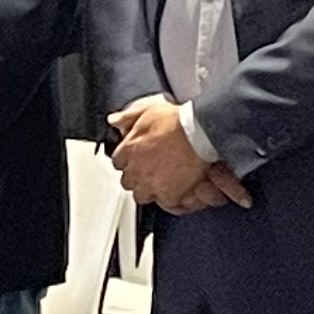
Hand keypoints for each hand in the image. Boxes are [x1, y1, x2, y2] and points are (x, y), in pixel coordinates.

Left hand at [108, 96, 223, 212]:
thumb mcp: (148, 111)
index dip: (128, 160)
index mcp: (129, 150)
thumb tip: (114, 120)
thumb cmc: (177, 121)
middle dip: (136, 176)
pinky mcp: (169, 196)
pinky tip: (174, 189)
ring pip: (140, 195)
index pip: (118, 162)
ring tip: (159, 182)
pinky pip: (163, 203)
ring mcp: (151, 184)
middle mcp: (137, 170)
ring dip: (148, 189)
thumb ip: (128, 117)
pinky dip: (168, 197)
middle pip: (128, 181)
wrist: (199, 133)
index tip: (135, 158)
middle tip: (149, 170)